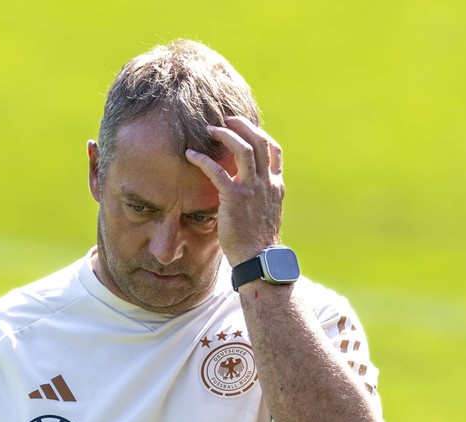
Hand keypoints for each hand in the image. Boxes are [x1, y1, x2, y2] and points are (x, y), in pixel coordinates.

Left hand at [186, 116, 284, 265]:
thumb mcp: (266, 214)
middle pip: (259, 141)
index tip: (245, 127)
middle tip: (225, 119)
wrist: (259, 259)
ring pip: (243, 149)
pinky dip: (202, 160)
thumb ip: (260, 197)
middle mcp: (267, 182)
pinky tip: (190, 155)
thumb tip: (247, 192)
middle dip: (242, 125)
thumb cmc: (257, 241)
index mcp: (275, 185)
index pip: (274, 150)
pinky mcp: (235, 198)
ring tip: (209, 129)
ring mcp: (252, 189)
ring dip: (225, 135)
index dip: (259, 134)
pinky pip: (217, 171)